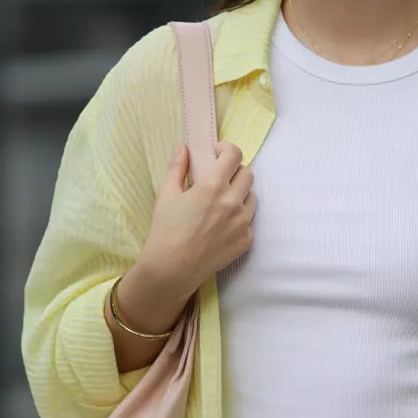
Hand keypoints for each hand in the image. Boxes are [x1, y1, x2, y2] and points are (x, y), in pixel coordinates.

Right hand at [141, 140, 256, 293]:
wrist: (172, 269)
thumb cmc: (165, 230)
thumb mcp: (166, 195)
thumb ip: (176, 168)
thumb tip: (183, 148)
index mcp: (213, 186)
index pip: (234, 155)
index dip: (227, 150)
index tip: (218, 153)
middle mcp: (232, 202)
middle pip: (248, 174)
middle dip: (235, 171)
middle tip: (220, 179)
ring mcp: (242, 222)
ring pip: (252, 197)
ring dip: (240, 194)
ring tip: (222, 203)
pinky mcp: (246, 240)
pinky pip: (249, 221)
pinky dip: (239, 218)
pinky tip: (222, 225)